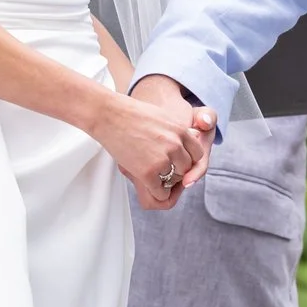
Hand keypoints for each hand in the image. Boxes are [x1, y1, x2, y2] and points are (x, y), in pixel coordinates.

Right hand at [101, 80, 213, 209]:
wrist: (109, 115)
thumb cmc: (132, 113)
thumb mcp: (163, 116)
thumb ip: (177, 131)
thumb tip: (193, 137)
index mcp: (181, 130)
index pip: (197, 154)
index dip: (187, 159)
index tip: (176, 161)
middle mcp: (175, 145)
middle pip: (187, 168)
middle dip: (177, 171)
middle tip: (162, 169)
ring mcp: (162, 159)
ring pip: (176, 181)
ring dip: (166, 181)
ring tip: (153, 173)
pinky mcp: (148, 172)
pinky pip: (161, 192)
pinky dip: (156, 191)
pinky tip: (147, 182)